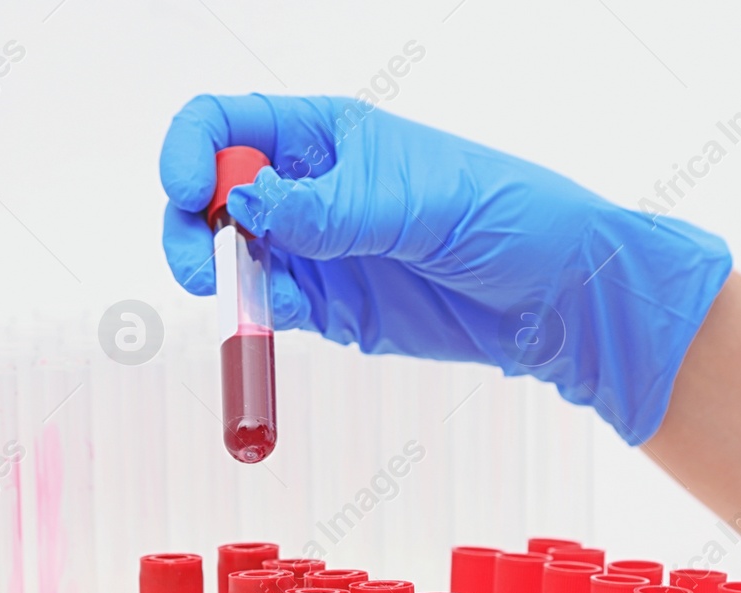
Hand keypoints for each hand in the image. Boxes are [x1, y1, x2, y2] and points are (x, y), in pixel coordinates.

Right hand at [158, 94, 731, 444]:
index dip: (193, 150)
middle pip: (213, 192)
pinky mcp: (330, 305)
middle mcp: (310, 187)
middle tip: (202, 268)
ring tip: (234, 297)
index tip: (189, 190)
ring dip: (216, 274)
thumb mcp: (408, 202)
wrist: (551, 295)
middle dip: (190, 223)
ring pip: (231, 255)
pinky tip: (267, 320)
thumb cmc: (499, 214)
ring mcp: (316, 248)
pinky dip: (254, 315)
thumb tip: (243, 203)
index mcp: (326, 134)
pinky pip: (270, 305)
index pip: (230, 123)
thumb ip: (323, 208)